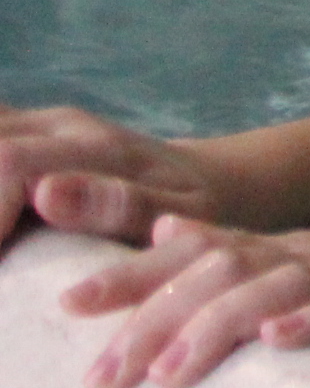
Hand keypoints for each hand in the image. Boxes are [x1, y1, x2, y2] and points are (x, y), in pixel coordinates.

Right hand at [0, 106, 228, 245]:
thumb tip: (47, 193)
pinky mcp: (25, 132)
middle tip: (1, 263)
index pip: (7, 165)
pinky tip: (2, 220)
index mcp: (91, 147)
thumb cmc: (197, 209)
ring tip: (3, 251)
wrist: (210, 181)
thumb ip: (120, 206)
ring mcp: (38, 124)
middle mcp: (58, 126)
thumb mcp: (182, 214)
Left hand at [59, 214, 309, 387]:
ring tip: (173, 371)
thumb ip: (248, 262)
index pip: (196, 253)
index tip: (66, 302)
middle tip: (102, 368)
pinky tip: (283, 340)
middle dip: (155, 315)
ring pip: (279, 289)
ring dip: (221, 327)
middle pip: (222, 271)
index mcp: (289, 249)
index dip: (130, 275)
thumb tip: (168, 239)